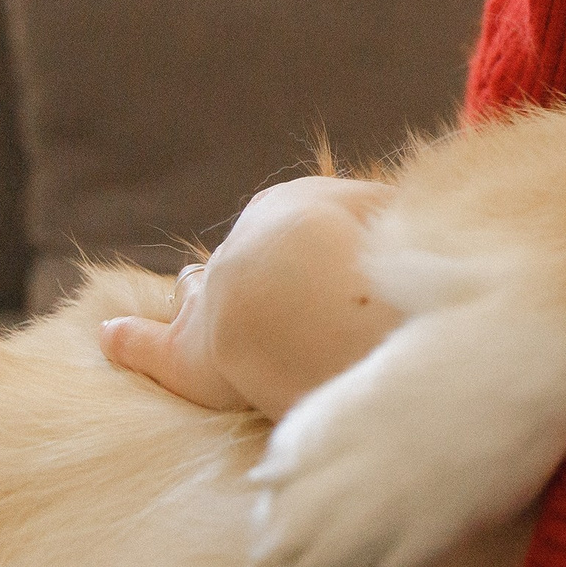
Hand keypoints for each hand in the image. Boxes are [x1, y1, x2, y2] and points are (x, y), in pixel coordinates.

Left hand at [101, 176, 402, 419]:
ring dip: (196, 291)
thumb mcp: (405, 229)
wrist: (310, 293)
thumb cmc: (364, 258)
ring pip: (198, 289)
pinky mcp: (188, 354)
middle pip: (244, 252)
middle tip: (254, 264)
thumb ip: (421, 229)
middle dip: (247, 258)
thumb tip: (455, 223)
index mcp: (294, 213)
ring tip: (188, 283)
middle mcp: (246, 249)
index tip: (327, 250)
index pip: (297, 226)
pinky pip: (148, 346)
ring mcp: (214, 299)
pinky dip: (130, 341)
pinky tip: (111, 337)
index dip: (309, 242)